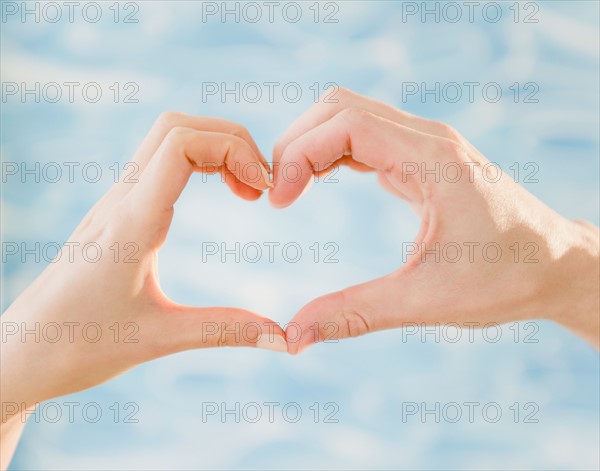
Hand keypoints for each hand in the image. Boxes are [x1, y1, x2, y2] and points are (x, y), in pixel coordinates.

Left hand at [1, 112, 286, 428]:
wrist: (21, 353)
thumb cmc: (79, 347)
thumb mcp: (159, 339)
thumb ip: (225, 331)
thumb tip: (283, 339)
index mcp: (131, 223)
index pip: (181, 144)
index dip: (233, 150)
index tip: (262, 192)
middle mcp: (121, 201)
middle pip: (177, 125)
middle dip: (230, 140)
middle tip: (260, 187)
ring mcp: (115, 202)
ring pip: (166, 138)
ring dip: (214, 148)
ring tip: (246, 191)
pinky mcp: (116, 211)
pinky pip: (159, 162)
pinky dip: (198, 161)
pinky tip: (217, 195)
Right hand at [270, 88, 598, 352]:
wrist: (556, 266)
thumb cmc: (506, 278)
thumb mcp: (427, 300)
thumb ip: (356, 314)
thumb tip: (294, 336)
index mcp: (432, 159)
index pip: (345, 123)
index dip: (300, 154)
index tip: (279, 201)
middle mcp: (428, 139)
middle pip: (339, 107)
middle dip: (297, 142)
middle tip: (278, 193)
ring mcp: (425, 145)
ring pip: (349, 114)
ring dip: (312, 144)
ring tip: (291, 189)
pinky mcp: (422, 158)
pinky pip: (364, 135)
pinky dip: (331, 152)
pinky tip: (319, 184)